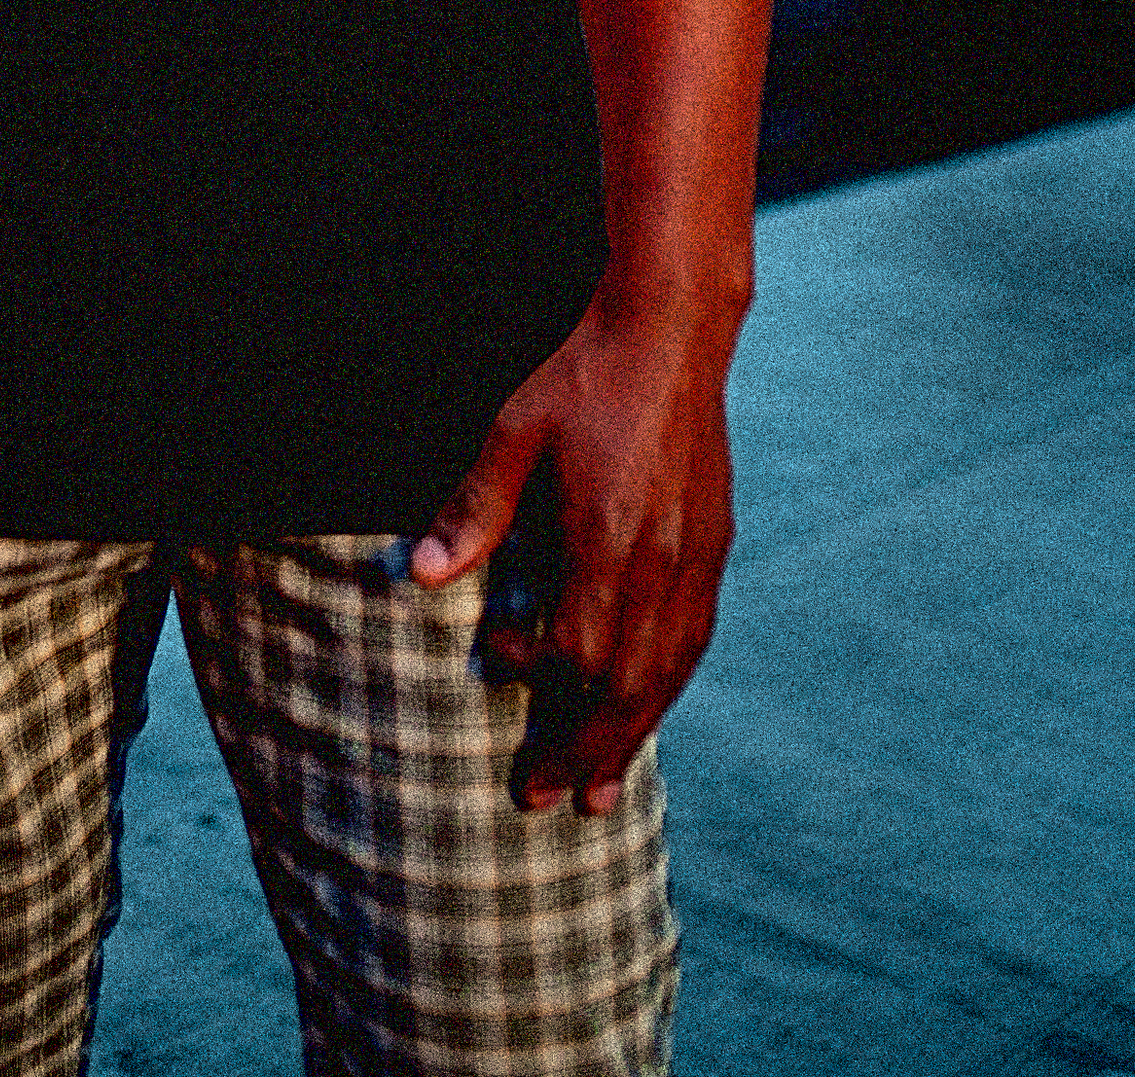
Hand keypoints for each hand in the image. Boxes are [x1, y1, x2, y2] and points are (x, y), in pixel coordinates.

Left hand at [411, 288, 738, 814]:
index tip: (492, 685)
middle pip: (625, 684)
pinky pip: (693, 640)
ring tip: (600, 791)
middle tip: (544, 800)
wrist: (672, 333)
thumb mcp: (514, 432)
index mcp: (608, 537)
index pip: (574, 648)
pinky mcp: (714, 545)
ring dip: (631, 737)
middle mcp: (660, 561)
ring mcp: (695, 557)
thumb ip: (475, 508)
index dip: (534, 684)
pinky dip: (667, 689)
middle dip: (582, 748)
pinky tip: (648, 711)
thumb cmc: (584, 378)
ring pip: (666, 674)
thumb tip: (420, 576)